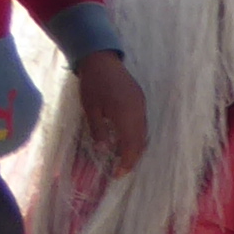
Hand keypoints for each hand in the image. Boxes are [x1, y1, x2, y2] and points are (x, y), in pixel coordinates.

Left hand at [76, 53, 149, 171]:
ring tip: (124, 159)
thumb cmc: (92, 84)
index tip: (118, 174)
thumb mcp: (90, 109)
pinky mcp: (140, 99)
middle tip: (121, 171)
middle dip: (132, 159)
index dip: (126, 162)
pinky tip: (128, 140)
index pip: (130, 145)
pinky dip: (137, 136)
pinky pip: (143, 122)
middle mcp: (137, 111)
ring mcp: (141, 104)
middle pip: (140, 141)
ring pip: (144, 132)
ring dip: (136, 148)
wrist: (101, 59)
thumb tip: (104, 151)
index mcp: (124, 114)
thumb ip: (98, 130)